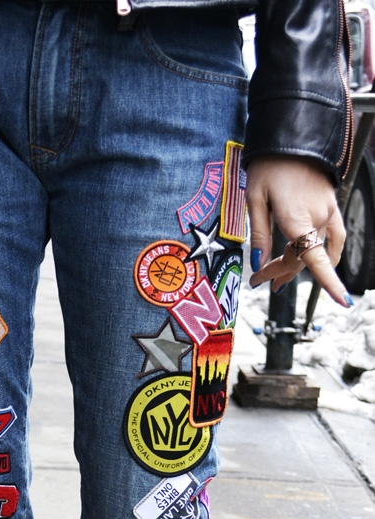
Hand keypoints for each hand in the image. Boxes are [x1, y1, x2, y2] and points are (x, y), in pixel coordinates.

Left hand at [246, 156, 349, 306]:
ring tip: (277, 274)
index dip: (330, 282)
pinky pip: (333, 236)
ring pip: (314, 250)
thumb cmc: (269, 165)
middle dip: (279, 272)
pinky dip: (323, 252)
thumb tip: (260, 262)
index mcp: (297, 218)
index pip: (316, 258)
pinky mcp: (332, 205)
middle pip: (301, 259)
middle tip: (259, 280)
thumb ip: (259, 233)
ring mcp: (328, 212)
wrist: (292, 136)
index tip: (343, 303)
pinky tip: (313, 259)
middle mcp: (317, 218)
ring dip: (296, 264)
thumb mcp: (254, 198)